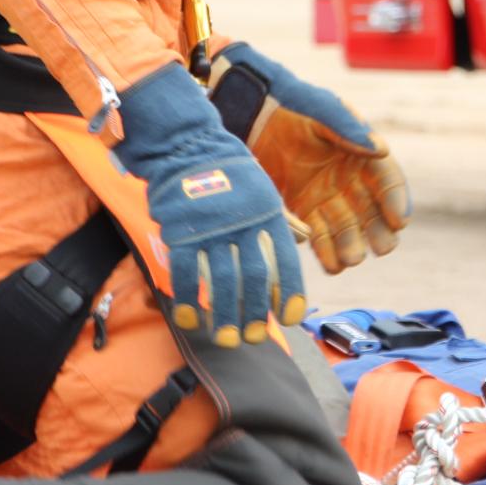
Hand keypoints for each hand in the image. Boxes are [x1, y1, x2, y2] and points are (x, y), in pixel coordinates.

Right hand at [113, 64, 306, 346]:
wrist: (185, 145)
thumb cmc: (229, 171)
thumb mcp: (263, 189)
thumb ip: (279, 219)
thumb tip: (304, 240)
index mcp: (267, 213)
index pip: (285, 260)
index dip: (289, 291)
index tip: (291, 318)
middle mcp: (243, 223)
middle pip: (253, 277)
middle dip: (254, 313)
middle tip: (254, 338)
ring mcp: (211, 228)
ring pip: (221, 281)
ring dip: (223, 315)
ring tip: (226, 339)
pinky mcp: (181, 232)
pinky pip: (186, 273)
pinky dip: (187, 300)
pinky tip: (188, 320)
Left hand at [217, 42, 410, 274]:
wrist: (251, 112)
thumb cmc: (293, 104)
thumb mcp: (321, 110)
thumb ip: (347, 128)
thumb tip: (381, 150)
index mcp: (362, 152)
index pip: (387, 180)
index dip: (396, 200)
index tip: (399, 221)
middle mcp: (349, 179)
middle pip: (372, 211)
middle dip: (379, 231)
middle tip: (382, 247)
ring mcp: (326, 196)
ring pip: (346, 229)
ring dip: (352, 246)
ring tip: (352, 259)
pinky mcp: (303, 209)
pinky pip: (319, 235)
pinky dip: (325, 251)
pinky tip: (331, 263)